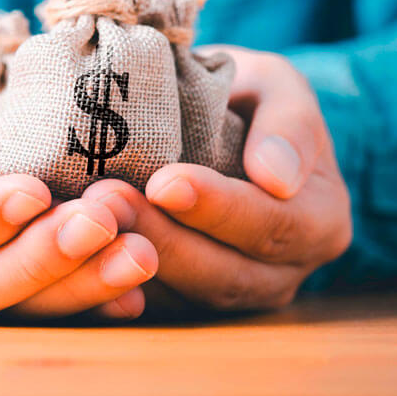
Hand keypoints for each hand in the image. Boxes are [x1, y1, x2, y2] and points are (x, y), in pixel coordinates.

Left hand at [82, 47, 350, 312]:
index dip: (217, 209)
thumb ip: (289, 124)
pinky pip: (156, 308)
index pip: (271, 225)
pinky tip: (76, 259)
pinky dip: (115, 287)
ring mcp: (238, 296)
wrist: (222, 123)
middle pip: (225, 273)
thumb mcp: (279, 87)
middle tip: (106, 201)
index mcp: (320, 221)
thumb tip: (277, 177)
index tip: (164, 182)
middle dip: (161, 239)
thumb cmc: (251, 98)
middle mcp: (285, 272)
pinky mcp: (192, 304)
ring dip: (130, 264)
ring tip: (83, 222)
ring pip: (186, 298)